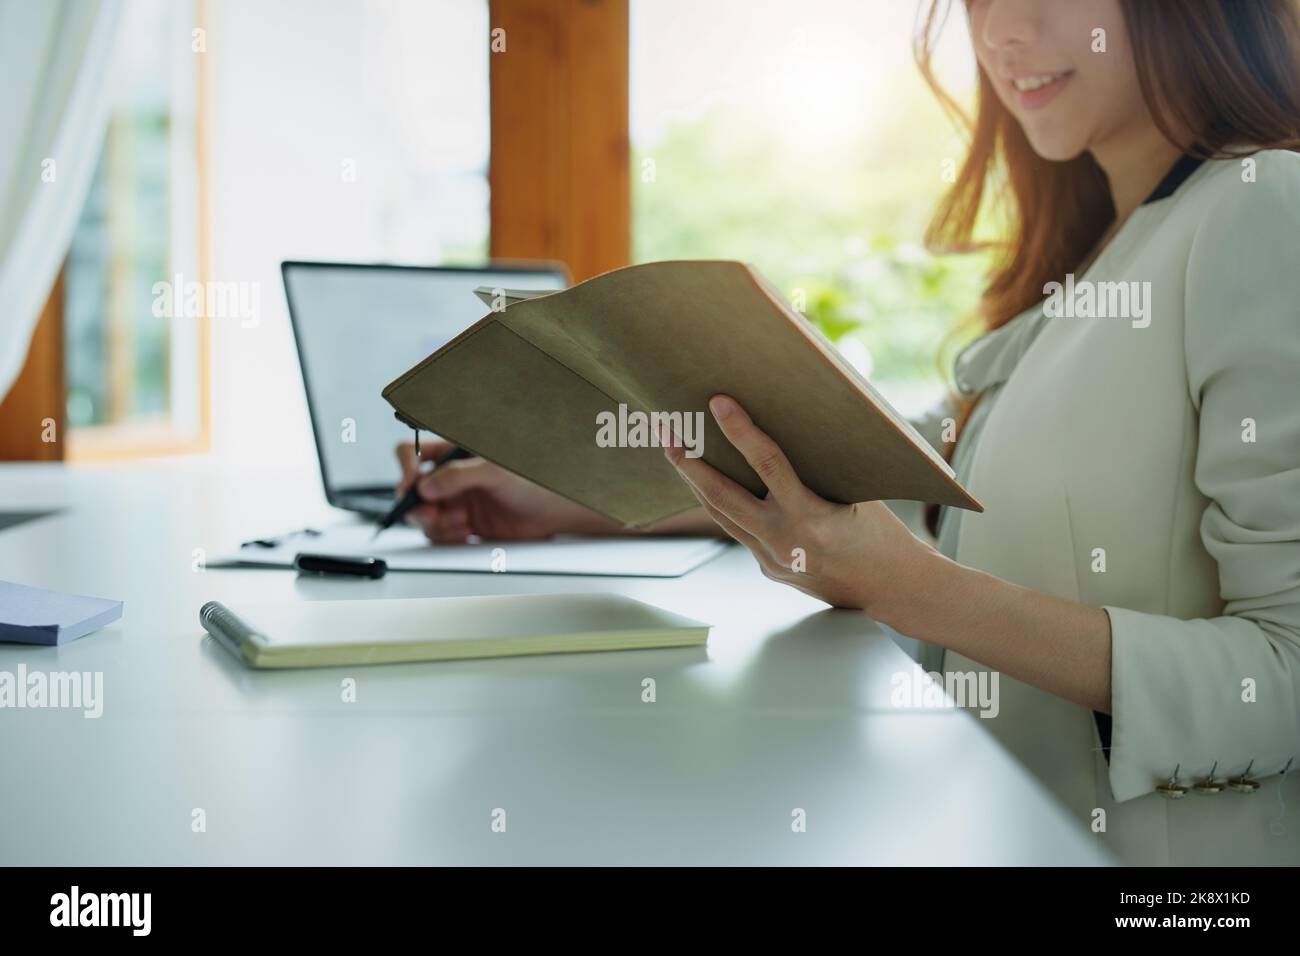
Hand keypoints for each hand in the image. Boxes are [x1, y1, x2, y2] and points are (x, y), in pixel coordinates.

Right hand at [395, 439, 617, 542]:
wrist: (556, 511)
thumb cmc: (534, 480)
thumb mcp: (496, 471)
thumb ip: (459, 475)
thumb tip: (427, 484)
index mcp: (455, 453)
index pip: (414, 452)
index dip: (406, 467)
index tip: (412, 486)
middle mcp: (451, 477)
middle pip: (414, 490)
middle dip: (419, 506)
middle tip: (434, 515)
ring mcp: (456, 500)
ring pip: (424, 515)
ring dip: (437, 524)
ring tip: (463, 524)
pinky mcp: (463, 523)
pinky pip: (439, 533)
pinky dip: (446, 537)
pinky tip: (466, 533)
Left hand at [661, 395, 935, 615]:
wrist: (891, 588)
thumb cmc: (881, 532)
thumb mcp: (856, 492)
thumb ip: (817, 468)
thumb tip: (786, 422)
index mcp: (814, 518)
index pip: (768, 466)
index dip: (740, 432)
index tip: (718, 403)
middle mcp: (786, 540)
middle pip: (723, 496)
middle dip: (689, 462)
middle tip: (668, 430)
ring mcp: (772, 558)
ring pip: (721, 515)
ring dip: (695, 482)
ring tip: (676, 450)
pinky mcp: (768, 568)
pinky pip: (738, 529)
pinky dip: (721, 504)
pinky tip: (707, 481)